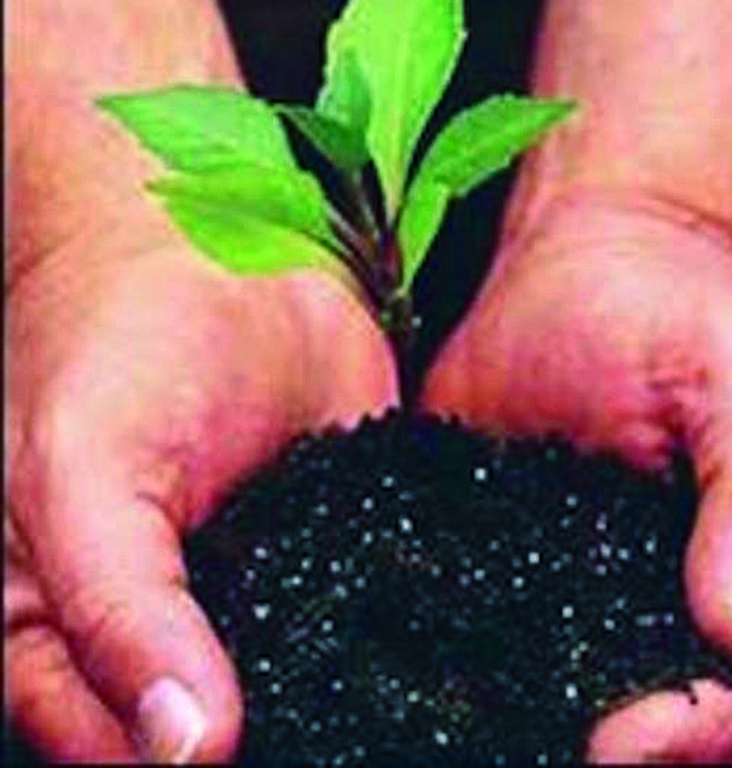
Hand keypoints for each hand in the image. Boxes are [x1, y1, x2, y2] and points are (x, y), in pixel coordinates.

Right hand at [4, 237, 396, 762]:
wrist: (215, 253)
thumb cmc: (114, 348)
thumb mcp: (80, 477)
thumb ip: (118, 610)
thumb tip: (186, 750)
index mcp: (62, 629)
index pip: (108, 753)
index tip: (239, 755)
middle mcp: (161, 625)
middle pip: (203, 737)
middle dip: (264, 744)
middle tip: (344, 741)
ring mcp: (254, 589)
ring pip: (293, 688)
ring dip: (338, 706)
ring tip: (400, 717)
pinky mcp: (329, 546)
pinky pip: (361, 614)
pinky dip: (392, 634)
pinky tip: (430, 653)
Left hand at [423, 193, 731, 761]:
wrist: (585, 278)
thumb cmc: (675, 306)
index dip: (722, 728)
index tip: (626, 744)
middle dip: (660, 761)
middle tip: (564, 758)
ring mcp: (664, 609)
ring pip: (656, 726)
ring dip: (591, 748)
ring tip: (515, 744)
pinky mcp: (578, 595)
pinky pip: (566, 670)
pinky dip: (532, 700)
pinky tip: (482, 709)